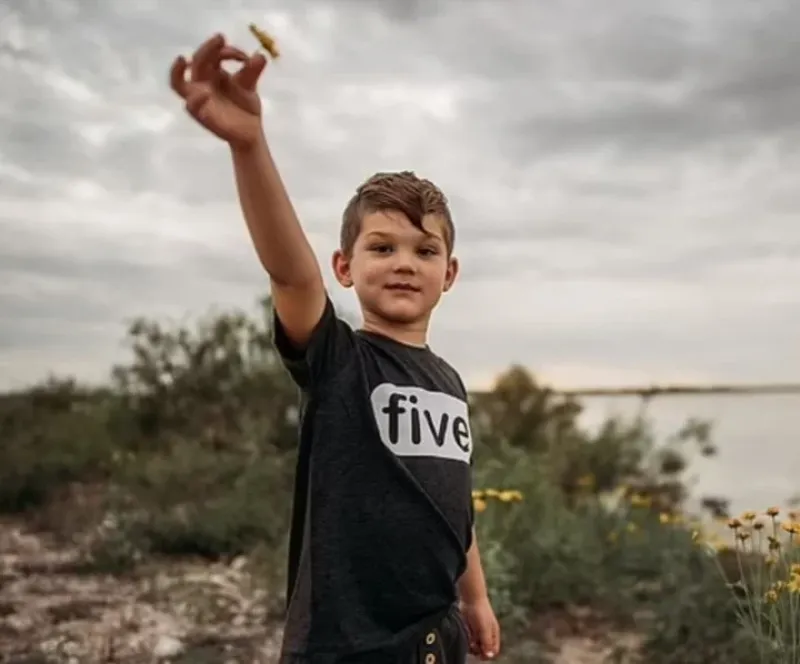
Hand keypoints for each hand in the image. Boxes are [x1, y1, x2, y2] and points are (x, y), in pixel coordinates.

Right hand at [170, 33, 267, 147]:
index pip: (212, 54)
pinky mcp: (202, 116)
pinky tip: (205, 93)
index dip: (226, 50)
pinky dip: (195, 99)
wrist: (251, 132)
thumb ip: (253, 71)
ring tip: (182, 59)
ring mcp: (199, 99)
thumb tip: (261, 55)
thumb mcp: (249, 85)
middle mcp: (202, 83)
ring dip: (177, 72)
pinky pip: (192, 107)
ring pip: (178, 84)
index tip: (245, 57)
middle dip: (207, 49)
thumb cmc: (245, 107)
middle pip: (196, 62)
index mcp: (212, 73)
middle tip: (220, 38)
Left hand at [460, 597, 500, 659]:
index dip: (488, 655)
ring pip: (476, 646)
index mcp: (493, 634)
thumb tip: (489, 656)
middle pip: (484, 650)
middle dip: (478, 651)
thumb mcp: (484, 628)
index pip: (493, 651)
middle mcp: (486, 635)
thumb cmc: (480, 612)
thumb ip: (487, 642)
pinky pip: (469, 641)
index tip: (480, 653)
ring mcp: (478, 632)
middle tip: (473, 645)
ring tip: (469, 641)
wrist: (470, 598)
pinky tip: (466, 637)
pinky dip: (467, 642)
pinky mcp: (470, 630)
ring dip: (472, 647)